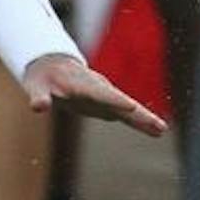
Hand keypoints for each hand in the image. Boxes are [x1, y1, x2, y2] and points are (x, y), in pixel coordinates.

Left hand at [22, 53, 165, 136]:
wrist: (52, 67)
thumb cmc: (43, 78)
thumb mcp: (36, 86)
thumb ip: (39, 97)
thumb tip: (38, 106)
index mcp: (81, 85)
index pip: (99, 93)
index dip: (113, 100)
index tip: (130, 106)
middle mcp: (98, 90)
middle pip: (121, 102)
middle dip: (139, 114)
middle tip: (159, 126)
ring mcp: (105, 97)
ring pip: (128, 108)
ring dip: (144, 119)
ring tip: (162, 130)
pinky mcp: (108, 105)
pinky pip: (127, 115)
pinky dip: (141, 122)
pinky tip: (157, 131)